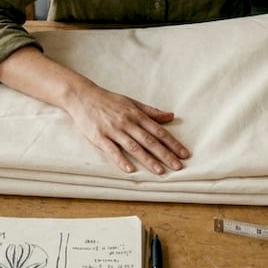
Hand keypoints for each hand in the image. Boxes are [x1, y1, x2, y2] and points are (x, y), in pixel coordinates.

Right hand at [64, 82, 190, 175]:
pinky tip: (130, 170)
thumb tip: (170, 116)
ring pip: (134, 147)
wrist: (82, 96)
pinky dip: (121, 160)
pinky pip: (112, 150)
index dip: (172, 143)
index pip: (158, 131)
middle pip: (149, 140)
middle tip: (178, 167)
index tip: (184, 154)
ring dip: (147, 160)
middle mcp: (127, 122)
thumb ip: (151, 112)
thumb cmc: (108, 100)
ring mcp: (113, 130)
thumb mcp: (131, 102)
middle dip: (165, 154)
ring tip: (160, 171)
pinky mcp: (99, 136)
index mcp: (136, 115)